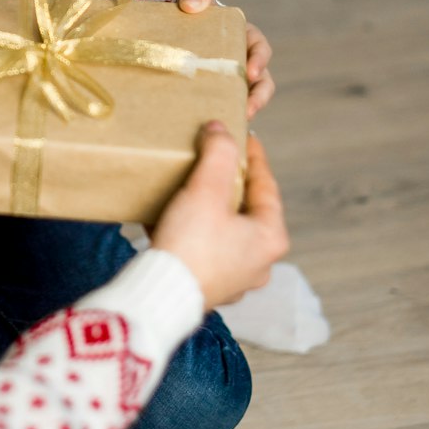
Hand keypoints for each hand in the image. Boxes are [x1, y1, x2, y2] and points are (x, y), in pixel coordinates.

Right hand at [152, 125, 288, 311]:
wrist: (158, 298)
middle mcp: (260, 262)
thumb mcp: (206, 191)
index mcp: (270, 237)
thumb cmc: (190, 248)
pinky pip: (204, 248)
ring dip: (207, 207)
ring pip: (225, 229)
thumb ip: (219, 154)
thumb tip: (221, 131)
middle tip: (213, 159)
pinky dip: (191, 230)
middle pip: (246, 208)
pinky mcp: (209, 286)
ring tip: (188, 187)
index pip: (267, 184)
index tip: (241, 134)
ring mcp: (235, 278)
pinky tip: (169, 218)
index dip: (253, 155)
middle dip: (227, 182)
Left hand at [175, 0, 274, 119]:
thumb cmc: (184, 16)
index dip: (260, 61)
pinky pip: (228, 111)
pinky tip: (220, 131)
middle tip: (249, 108)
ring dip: (247, 111)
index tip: (251, 73)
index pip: (260, 49)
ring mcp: (231, 83)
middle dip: (259, 96)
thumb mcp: (192, 0)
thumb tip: (192, 5)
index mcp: (243, 38)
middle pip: (261, 82)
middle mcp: (242, 62)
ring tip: (239, 123)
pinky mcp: (217, 99)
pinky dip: (228, 119)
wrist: (161, 37)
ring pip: (248, 100)